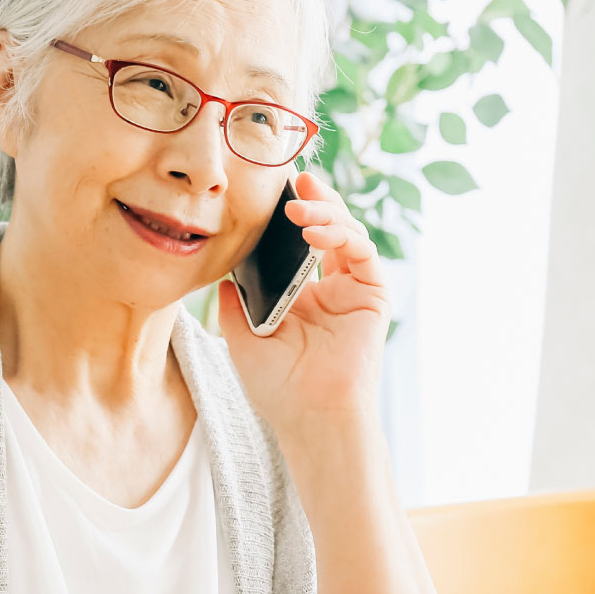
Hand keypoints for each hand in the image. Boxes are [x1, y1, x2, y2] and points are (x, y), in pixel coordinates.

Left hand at [218, 171, 388, 435]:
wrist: (309, 416)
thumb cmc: (278, 387)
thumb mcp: (242, 337)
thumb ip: (234, 303)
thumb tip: (222, 273)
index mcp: (301, 295)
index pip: (300, 241)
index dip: (292, 213)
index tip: (274, 189)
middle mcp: (330, 288)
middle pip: (328, 228)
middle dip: (315, 199)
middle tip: (295, 178)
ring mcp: (353, 290)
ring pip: (348, 233)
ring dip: (326, 213)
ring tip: (299, 208)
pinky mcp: (372, 296)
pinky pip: (363, 253)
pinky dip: (343, 235)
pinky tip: (316, 232)